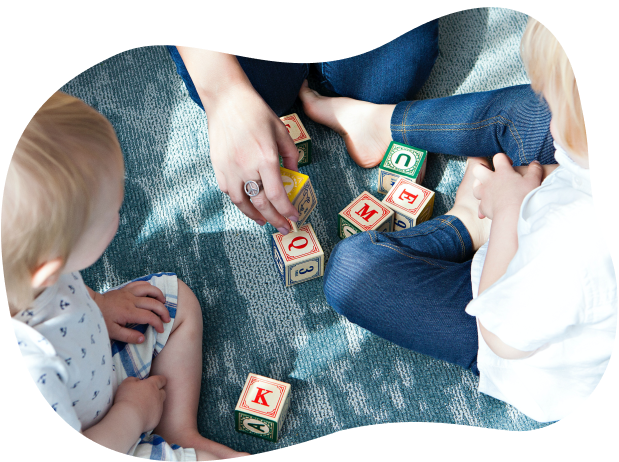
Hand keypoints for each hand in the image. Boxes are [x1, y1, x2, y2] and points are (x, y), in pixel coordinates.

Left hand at [91, 281, 169, 343]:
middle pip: (153, 303)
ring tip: (163, 302)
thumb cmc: (101, 320)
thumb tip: (143, 339)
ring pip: (149, 289)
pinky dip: (149, 286)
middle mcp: (131, 300)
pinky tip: (152, 292)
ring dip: (159, 295)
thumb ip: (128, 336)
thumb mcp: (112, 332)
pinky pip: (140, 283)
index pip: (149, 317)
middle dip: (163, 311)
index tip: (161, 330)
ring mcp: (129, 293)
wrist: (90, 306)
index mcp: (128, 312)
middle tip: (167, 319)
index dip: (158, 324)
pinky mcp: (126, 289)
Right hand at [114, 375, 166, 433]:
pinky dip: (150, 415)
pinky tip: (141, 417)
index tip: (160, 381)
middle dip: (158, 392)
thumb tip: (138, 381)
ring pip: (160, 404)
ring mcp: (159, 408)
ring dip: (154, 404)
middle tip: (149, 395)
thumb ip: (134, 380)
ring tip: (144, 407)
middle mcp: (158, 396)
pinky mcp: (156, 419)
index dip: (161, 380)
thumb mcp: (127, 383)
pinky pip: (155, 415)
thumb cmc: (126, 398)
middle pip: (163, 392)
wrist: (129, 418)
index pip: (161, 379)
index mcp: (152, 385)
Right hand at [204, 82, 299, 232]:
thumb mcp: (281, 131)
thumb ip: (291, 156)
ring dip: (255, 216)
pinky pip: (229, 192)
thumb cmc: (256, 113)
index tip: (294, 218)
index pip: (277, 195)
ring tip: (264, 221)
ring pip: (242, 203)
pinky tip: (248, 203)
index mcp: (265, 158)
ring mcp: (230, 169)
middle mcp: (246, 167)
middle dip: (275, 220)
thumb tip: (294, 175)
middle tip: (283, 228)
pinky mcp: (218, 167)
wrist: (226, 100)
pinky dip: (240, 201)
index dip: (286, 211)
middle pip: (261, 204)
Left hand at [472, 153, 542, 219]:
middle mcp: (490, 180)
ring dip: (480, 187)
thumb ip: (534, 170)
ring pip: (475, 186)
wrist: (513, 215)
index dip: (503, 158)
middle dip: (482, 169)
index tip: (509, 165)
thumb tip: (535, 163)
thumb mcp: (533, 180)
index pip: (498, 157)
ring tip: (488, 190)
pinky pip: (479, 205)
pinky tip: (488, 209)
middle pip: (477, 169)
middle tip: (491, 174)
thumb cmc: (524, 196)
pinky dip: (483, 207)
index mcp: (502, 172)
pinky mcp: (483, 206)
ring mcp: (484, 193)